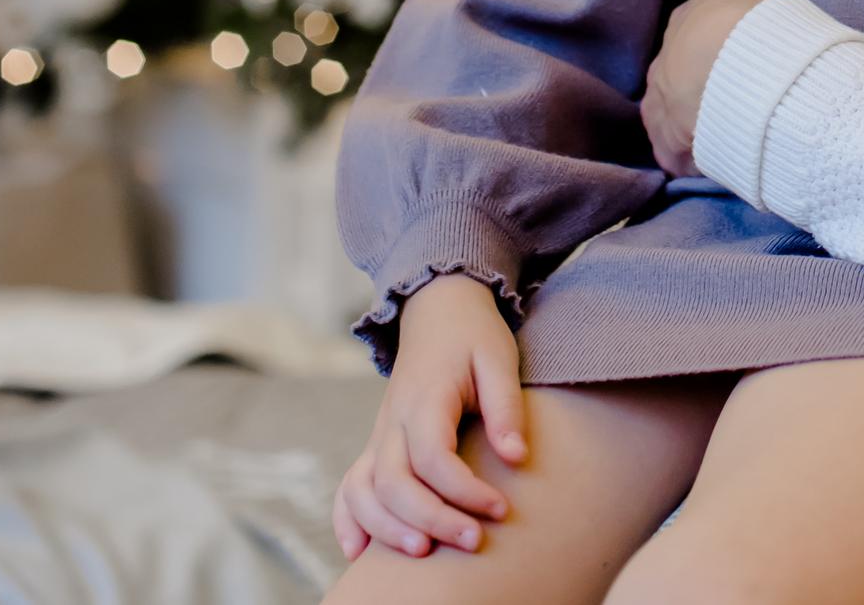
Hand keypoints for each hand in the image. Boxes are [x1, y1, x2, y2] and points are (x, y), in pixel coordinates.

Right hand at [331, 271, 528, 563]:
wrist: (439, 308)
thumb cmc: (474, 336)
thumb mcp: (499, 358)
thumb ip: (506, 407)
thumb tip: (516, 458)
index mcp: (424, 398)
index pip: (433, 457)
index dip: (464, 490)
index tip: (500, 508)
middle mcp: (393, 420)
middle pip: (393, 482)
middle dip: (430, 519)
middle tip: (471, 541)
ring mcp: (379, 434)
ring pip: (364, 491)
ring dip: (387, 529)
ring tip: (423, 554)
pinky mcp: (376, 444)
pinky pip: (349, 486)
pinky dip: (348, 520)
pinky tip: (359, 553)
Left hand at [642, 0, 795, 177]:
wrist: (746, 70)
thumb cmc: (756, 14)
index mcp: (683, 22)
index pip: (694, 30)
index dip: (717, 40)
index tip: (740, 49)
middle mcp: (663, 63)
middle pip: (679, 71)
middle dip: (701, 79)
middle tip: (737, 89)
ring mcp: (662, 108)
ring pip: (673, 112)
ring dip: (693, 117)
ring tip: (729, 125)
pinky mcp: (670, 148)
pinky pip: (678, 152)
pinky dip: (693, 153)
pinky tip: (718, 155)